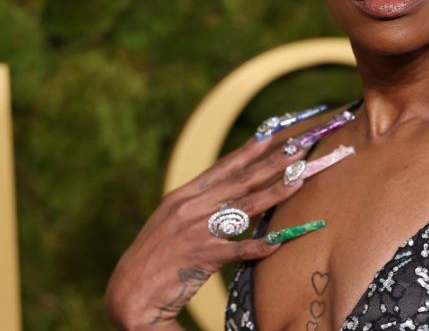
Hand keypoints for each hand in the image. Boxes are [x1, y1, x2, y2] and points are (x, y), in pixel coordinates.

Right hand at [104, 136, 306, 329]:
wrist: (128, 292)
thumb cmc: (155, 257)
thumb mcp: (173, 221)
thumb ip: (202, 206)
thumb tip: (237, 196)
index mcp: (183, 196)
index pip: (223, 167)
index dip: (250, 150)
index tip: (273, 135)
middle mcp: (190, 207)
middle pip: (241, 181)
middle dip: (273, 163)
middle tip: (298, 148)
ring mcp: (196, 230)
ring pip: (246, 207)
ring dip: (276, 192)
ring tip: (300, 179)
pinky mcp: (202, 257)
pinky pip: (239, 249)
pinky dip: (260, 245)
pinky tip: (279, 240)